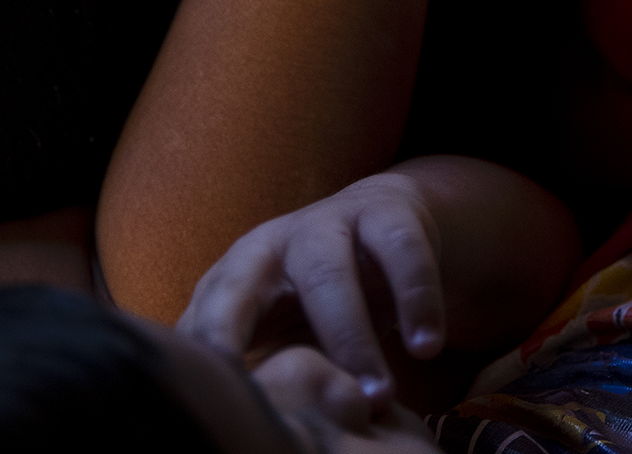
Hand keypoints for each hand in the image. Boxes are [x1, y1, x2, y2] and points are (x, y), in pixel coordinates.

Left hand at [178, 170, 446, 396]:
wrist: (385, 222)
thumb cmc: (319, 297)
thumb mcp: (281, 327)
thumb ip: (255, 363)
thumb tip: (234, 420)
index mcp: (236, 274)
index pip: (204, 316)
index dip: (205, 348)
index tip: (218, 395)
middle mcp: (271, 243)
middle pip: (245, 289)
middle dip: (254, 343)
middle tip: (283, 406)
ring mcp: (329, 220)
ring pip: (328, 275)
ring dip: (352, 339)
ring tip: (380, 396)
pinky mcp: (387, 211)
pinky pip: (402, 253)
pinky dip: (417, 301)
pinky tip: (426, 346)